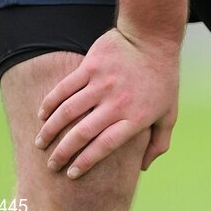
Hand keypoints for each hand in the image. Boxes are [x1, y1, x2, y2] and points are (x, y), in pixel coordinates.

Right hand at [34, 26, 179, 178]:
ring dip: (50, 130)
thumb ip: (160, 141)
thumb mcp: (169, 112)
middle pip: (82, 134)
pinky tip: (42, 114)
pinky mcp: (91, 65)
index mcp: (136, 117)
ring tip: (41, 143)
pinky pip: (64, 88)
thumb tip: (144, 167)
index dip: (85, 162)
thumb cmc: (162, 77)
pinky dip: (50, 103)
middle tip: (52, 164)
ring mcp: (103, 83)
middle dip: (62, 153)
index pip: (104, 146)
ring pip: (68, 112)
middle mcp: (117, 103)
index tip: (72, 174)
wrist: (153, 36)